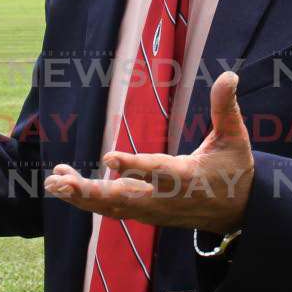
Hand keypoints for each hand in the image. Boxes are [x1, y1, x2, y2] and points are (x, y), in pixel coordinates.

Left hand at [44, 70, 254, 232]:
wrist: (238, 212)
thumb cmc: (234, 169)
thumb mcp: (234, 137)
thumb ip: (225, 107)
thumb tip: (229, 76)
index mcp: (186, 176)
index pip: (157, 170)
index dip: (133, 165)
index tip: (108, 159)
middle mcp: (164, 198)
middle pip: (123, 197)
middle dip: (90, 192)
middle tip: (61, 182)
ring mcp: (153, 210)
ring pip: (112, 207)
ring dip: (81, 195)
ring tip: (54, 181)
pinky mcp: (145, 215)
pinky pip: (112, 210)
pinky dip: (87, 201)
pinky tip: (65, 186)